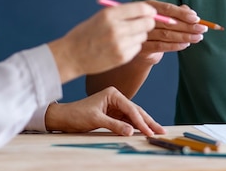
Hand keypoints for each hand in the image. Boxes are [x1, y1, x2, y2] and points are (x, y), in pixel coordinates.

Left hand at [44, 86, 165, 135]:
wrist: (64, 117)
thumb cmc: (77, 114)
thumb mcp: (96, 120)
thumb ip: (114, 125)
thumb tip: (131, 131)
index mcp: (113, 94)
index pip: (131, 108)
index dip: (141, 121)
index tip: (149, 131)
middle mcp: (116, 98)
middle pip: (136, 110)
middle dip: (149, 121)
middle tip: (161, 131)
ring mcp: (115, 106)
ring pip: (133, 116)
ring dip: (144, 125)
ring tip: (157, 132)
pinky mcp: (113, 114)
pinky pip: (127, 121)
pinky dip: (135, 127)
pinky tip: (144, 131)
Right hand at [49, 2, 156, 80]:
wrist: (72, 56)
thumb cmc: (87, 33)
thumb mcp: (101, 17)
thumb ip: (122, 13)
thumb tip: (146, 11)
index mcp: (109, 14)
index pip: (141, 8)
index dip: (149, 10)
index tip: (151, 12)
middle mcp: (116, 28)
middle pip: (147, 23)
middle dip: (148, 22)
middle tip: (144, 23)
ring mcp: (120, 44)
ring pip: (143, 36)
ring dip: (139, 35)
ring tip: (125, 36)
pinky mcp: (122, 57)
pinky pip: (138, 48)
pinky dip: (133, 46)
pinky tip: (121, 46)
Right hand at [134, 0, 207, 64]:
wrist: (144, 47)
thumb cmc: (158, 28)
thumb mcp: (167, 17)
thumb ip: (179, 13)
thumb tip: (193, 14)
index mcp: (150, 7)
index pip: (167, 9)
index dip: (182, 13)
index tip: (196, 18)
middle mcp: (144, 19)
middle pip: (168, 22)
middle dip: (187, 26)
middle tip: (202, 29)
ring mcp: (142, 34)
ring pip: (166, 35)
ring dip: (184, 36)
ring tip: (198, 37)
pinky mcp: (143, 48)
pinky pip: (161, 46)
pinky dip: (175, 46)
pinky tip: (186, 44)